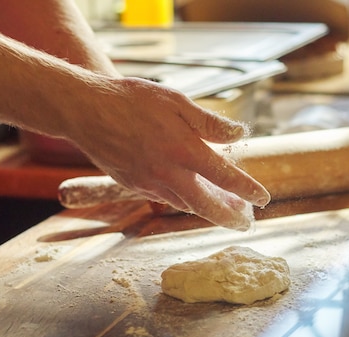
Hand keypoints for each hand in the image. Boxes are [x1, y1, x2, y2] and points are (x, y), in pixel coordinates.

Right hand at [66, 76, 270, 230]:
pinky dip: (183, 200)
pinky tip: (190, 193)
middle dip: (229, 218)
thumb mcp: (176, 101)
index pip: (225, 177)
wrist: (84, 110)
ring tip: (224, 208)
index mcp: (183, 150)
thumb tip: (239, 134)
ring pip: (185, 204)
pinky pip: (164, 197)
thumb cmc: (132, 100)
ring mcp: (148, 182)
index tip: (264, 200)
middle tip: (246, 224)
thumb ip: (209, 122)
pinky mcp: (133, 184)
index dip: (247, 190)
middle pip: (206, 206)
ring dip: (207, 209)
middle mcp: (168, 172)